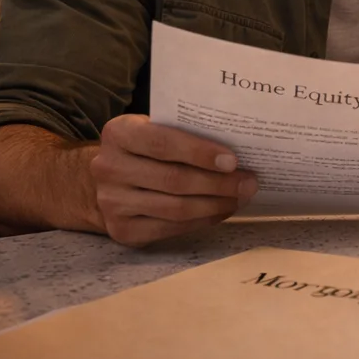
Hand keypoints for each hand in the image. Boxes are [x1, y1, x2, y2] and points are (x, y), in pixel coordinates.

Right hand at [89, 114, 256, 245]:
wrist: (109, 179)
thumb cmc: (146, 148)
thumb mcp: (156, 128)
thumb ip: (185, 132)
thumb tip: (240, 144)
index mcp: (118, 133)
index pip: (163, 143)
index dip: (200, 153)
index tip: (233, 161)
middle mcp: (108, 168)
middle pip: (174, 180)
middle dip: (218, 183)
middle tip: (249, 182)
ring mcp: (112, 202)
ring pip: (175, 208)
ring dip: (215, 205)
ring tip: (240, 197)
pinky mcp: (122, 230)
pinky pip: (171, 228)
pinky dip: (202, 221)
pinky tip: (221, 211)